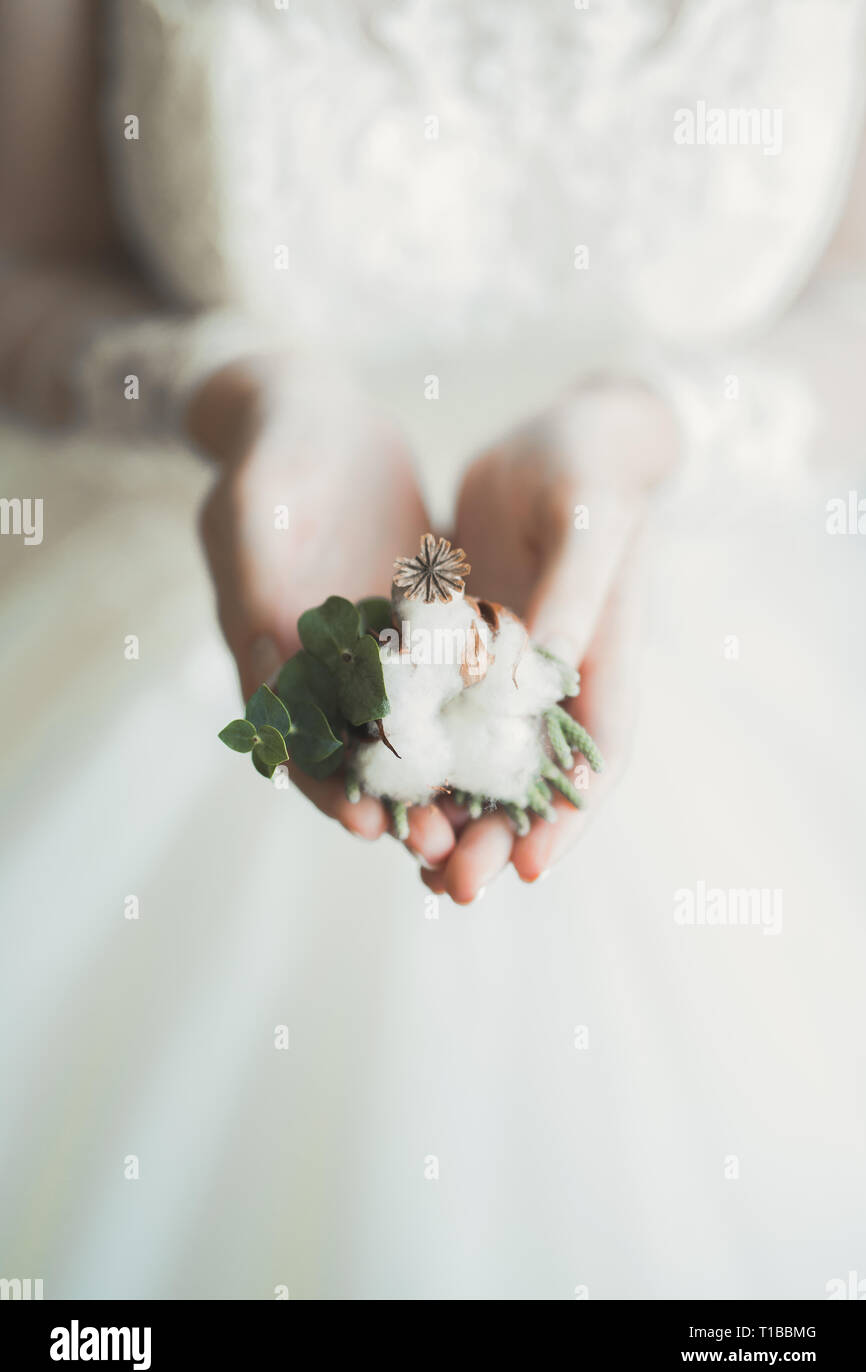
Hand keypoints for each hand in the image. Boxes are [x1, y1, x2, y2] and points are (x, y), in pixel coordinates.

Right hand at [192, 353, 458, 865]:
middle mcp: (313, 667)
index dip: (327, 786)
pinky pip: (442, 687)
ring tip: (481, 823)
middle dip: (394, 804)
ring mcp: (365, 653)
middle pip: (351, 754)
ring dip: (436, 780)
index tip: (368, 824)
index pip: (291, 738)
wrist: (309, 412)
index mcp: (263, 651)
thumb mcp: (256, 508)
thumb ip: (257, 583)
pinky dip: (469, 722)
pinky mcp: (409, 631)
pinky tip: (516, 746)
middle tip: (441, 850)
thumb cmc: (273, 453)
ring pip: (403, 733)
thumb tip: (270, 660)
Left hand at [419, 380, 679, 903]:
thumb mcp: (581, 523)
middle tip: (454, 888)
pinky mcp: (468, 650)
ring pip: (483, 758)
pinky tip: (377, 785)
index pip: (599, 753)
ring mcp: (512, 670)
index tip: (534, 869)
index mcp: (602, 655)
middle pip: (535, 777)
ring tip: (413, 861)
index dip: (570, 816)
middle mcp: (559, 678)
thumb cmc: (588, 468)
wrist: (564, 436)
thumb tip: (540, 681)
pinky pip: (439, 714)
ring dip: (454, 810)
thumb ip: (567, 599)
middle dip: (498, 836)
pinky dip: (417, 752)